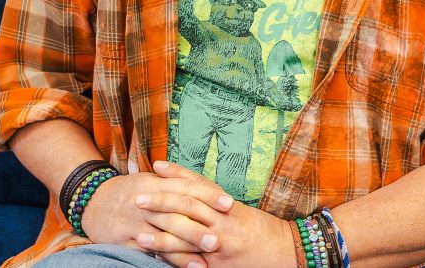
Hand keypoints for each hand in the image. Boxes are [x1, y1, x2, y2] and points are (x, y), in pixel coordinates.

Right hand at [78, 160, 232, 265]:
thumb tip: (206, 185)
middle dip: (199, 226)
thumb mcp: (151, 179)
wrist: (94, 201)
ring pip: (164, 235)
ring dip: (186, 247)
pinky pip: (149, 252)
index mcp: (157, 183)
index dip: (209, 195)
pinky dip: (167, 259)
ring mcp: (137, 222)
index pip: (187, 187)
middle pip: (177, 213)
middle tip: (220, 238)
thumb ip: (176, 181)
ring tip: (205, 257)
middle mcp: (148, 202)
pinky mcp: (127, 240)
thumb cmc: (130, 190)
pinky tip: (183, 266)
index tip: (229, 203)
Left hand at [136, 163, 296, 267]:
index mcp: (227, 204)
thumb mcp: (240, 211)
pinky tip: (157, 260)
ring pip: (187, 237)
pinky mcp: (219, 265)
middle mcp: (223, 221)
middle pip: (188, 207)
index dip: (177, 174)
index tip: (156, 166)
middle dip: (161, 202)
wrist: (286, 251)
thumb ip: (215, 202)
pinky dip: (175, 261)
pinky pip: (193, 262)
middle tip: (137, 197)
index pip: (198, 185)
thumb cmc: (261, 230)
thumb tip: (190, 191)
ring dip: (161, 237)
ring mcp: (220, 244)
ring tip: (139, 234)